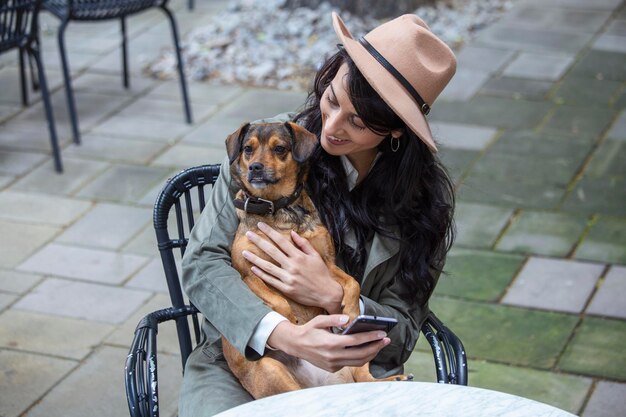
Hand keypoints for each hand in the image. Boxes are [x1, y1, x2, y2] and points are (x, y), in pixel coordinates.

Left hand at [243, 222, 343, 312]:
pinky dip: (261, 274)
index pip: (281, 241)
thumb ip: (303, 244)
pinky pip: (270, 280)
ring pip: (268, 266)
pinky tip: (253, 268)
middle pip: (271, 251)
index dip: (270, 232)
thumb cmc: (321, 273)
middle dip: (258, 241)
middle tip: (248, 234)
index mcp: (299, 256)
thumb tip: (292, 233)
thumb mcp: (315, 256)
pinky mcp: (286, 289)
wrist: (327, 293)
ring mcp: (288, 278)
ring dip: (255, 259)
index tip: (260, 225)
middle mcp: (292, 266)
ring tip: (244, 252)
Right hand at [267, 314, 390, 371]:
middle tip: (386, 340)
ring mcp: (333, 364)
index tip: (382, 333)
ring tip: (379, 345)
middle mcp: (333, 356)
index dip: (371, 338)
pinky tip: (365, 350)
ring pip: (358, 362)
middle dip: (376, 347)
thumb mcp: (319, 320)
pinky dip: (360, 358)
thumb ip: (334, 319)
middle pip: (361, 354)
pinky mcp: (332, 368)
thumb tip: (349, 320)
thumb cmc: (308, 330)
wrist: (295, 345)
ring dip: (371, 354)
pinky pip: (350, 364)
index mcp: (331, 343)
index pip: (356, 341)